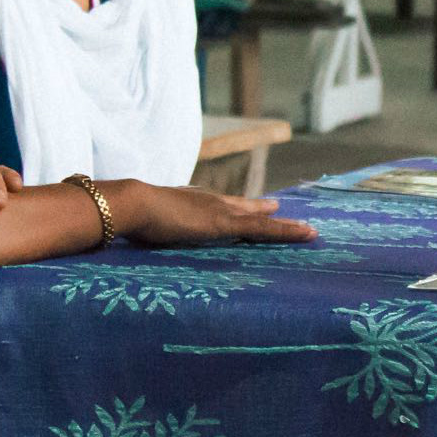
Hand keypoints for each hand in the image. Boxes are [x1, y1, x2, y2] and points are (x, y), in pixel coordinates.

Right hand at [110, 181, 317, 245]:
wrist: (133, 204)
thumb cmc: (130, 216)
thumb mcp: (142, 224)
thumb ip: (144, 227)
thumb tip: (128, 231)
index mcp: (191, 202)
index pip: (218, 205)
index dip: (233, 208)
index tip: (243, 208)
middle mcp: (210, 202)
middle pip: (244, 210)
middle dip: (262, 213)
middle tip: (279, 210)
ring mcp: (221, 212)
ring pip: (260, 222)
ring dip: (285, 227)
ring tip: (308, 231)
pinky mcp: (228, 224)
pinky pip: (265, 230)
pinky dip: (288, 232)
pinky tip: (308, 234)